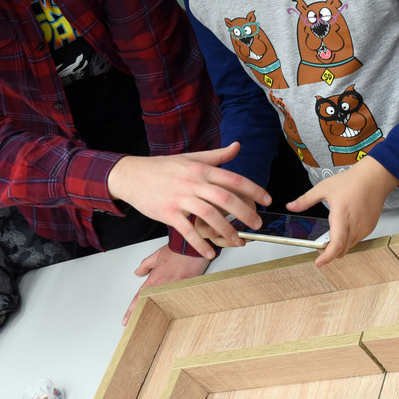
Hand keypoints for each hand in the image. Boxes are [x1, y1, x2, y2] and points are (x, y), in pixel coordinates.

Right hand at [106, 143, 269, 258]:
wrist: (132, 175)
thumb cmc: (161, 168)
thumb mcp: (190, 157)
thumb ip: (216, 155)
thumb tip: (237, 147)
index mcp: (201, 169)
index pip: (233, 179)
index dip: (253, 189)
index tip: (267, 200)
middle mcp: (193, 182)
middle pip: (225, 198)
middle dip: (245, 213)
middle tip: (256, 225)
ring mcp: (180, 198)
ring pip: (209, 216)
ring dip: (226, 231)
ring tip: (237, 241)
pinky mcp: (168, 213)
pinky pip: (187, 231)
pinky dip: (200, 244)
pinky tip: (209, 252)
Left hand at [122, 246, 211, 324]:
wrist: (193, 247)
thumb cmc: (177, 250)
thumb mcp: (157, 256)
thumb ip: (146, 265)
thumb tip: (138, 271)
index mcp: (154, 279)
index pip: (139, 297)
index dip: (131, 310)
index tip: (126, 320)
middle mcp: (162, 286)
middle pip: (149, 304)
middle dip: (141, 316)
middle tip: (134, 327)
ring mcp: (174, 289)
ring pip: (163, 305)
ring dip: (157, 315)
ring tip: (150, 327)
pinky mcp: (186, 289)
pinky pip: (179, 302)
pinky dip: (176, 309)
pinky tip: (173, 320)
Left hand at [288, 157, 398, 266]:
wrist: (375, 177)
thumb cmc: (353, 181)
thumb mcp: (324, 188)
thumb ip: (306, 200)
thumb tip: (291, 206)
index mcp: (341, 216)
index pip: (336, 244)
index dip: (327, 257)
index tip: (319, 262)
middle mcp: (355, 225)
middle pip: (342, 250)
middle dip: (329, 253)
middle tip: (319, 247)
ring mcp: (364, 228)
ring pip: (349, 246)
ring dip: (339, 247)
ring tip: (329, 238)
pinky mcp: (370, 227)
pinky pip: (357, 240)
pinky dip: (347, 241)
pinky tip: (342, 231)